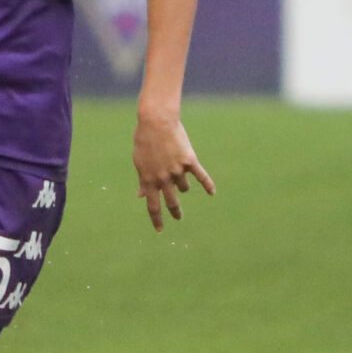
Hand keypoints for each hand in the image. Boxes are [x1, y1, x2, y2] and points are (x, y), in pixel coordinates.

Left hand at [133, 106, 215, 230]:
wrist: (156, 123)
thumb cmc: (144, 141)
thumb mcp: (139, 163)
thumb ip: (142, 181)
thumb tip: (140, 196)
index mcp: (148, 180)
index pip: (152, 206)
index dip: (156, 219)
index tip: (160, 229)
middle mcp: (163, 179)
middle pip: (171, 202)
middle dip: (175, 212)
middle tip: (178, 217)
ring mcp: (177, 170)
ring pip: (184, 187)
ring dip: (183, 186)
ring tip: (180, 176)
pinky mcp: (190, 161)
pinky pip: (201, 176)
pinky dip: (208, 185)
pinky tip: (212, 193)